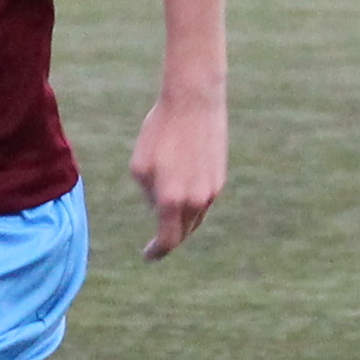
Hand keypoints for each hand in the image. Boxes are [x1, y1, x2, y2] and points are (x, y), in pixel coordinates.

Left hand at [130, 83, 225, 258]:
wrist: (193, 103)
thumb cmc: (159, 132)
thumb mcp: (139, 166)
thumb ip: (147, 194)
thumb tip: (159, 208)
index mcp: (171, 199)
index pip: (168, 240)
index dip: (157, 252)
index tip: (148, 256)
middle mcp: (196, 200)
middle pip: (183, 232)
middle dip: (169, 238)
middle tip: (156, 242)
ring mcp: (212, 189)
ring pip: (195, 217)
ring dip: (181, 221)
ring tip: (167, 218)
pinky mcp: (220, 177)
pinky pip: (203, 200)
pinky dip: (191, 203)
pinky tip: (181, 193)